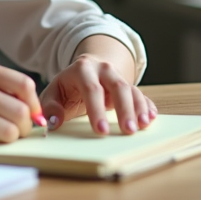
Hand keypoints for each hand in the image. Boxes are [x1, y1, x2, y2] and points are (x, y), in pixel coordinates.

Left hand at [41, 53, 157, 135]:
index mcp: (82, 69)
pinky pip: (141, 94)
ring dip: (139, 108)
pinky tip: (150, 118)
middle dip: (124, 109)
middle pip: (118, 86)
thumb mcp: (53, 93)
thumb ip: (50, 107)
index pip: (91, 89)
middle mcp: (103, 69)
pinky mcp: (129, 86)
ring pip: (132, 90)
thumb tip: (53, 123)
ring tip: (142, 126)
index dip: (97, 110)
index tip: (101, 130)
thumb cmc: (67, 86)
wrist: (85, 70)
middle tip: (128, 130)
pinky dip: (147, 106)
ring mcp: (118, 76)